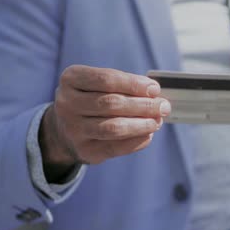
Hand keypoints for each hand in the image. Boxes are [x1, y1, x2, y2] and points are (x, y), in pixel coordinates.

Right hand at [39, 65, 171, 181]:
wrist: (66, 128)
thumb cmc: (93, 98)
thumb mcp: (100, 84)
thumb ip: (125, 85)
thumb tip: (155, 94)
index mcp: (71, 79)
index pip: (107, 79)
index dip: (134, 84)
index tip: (155, 89)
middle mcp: (67, 104)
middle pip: (111, 103)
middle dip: (143, 105)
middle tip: (163, 106)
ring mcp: (73, 129)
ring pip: (113, 127)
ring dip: (141, 124)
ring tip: (157, 121)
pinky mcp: (84, 150)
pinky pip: (115, 147)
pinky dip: (136, 141)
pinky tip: (148, 135)